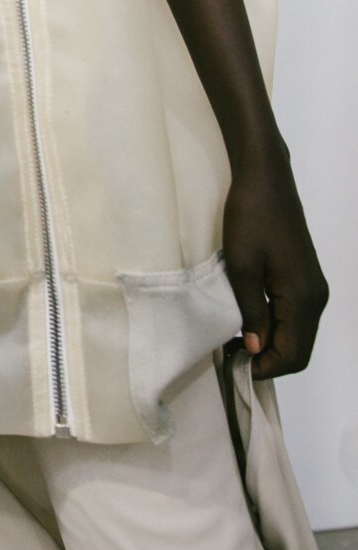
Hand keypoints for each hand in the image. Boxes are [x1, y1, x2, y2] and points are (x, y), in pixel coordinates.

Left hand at [222, 137, 328, 379]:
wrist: (265, 181)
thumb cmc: (250, 219)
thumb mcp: (241, 269)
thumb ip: (251, 312)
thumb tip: (257, 348)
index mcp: (303, 298)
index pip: (293, 355)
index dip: (264, 368)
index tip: (234, 366)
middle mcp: (316, 297)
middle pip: (299, 349)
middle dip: (269, 360)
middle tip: (232, 357)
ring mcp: (314, 287)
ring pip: (298, 334)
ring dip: (272, 344)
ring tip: (235, 340)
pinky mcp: (306, 277)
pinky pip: (296, 316)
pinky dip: (277, 327)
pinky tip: (249, 321)